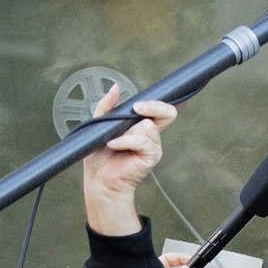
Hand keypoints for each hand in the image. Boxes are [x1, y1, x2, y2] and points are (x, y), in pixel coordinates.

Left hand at [82, 85, 177, 237]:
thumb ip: (107, 106)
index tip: (168, 94)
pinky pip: (142, 141)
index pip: (161, 109)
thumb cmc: (99, 156)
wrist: (99, 179)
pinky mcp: (152, 156)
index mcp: (141, 124)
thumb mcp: (99, 125)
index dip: (168, 101)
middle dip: (152, 106)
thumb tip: (115, 87)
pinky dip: (126, 141)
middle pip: (167, 112)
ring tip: (114, 140)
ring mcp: (153, 145)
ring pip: (148, 125)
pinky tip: (114, 145)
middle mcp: (151, 133)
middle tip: (136, 108)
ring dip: (128, 131)